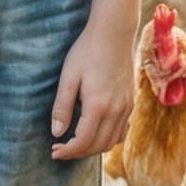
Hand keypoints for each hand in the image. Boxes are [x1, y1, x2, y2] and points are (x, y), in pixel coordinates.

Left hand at [50, 20, 134, 159]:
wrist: (114, 33)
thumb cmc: (87, 51)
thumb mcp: (68, 76)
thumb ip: (62, 106)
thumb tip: (56, 132)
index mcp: (98, 105)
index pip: (83, 142)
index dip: (67, 152)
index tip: (54, 152)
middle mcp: (116, 111)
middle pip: (98, 146)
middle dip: (78, 153)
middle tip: (60, 149)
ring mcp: (127, 107)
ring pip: (112, 142)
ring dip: (93, 148)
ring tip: (74, 143)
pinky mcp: (131, 102)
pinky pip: (121, 131)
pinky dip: (108, 139)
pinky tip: (94, 132)